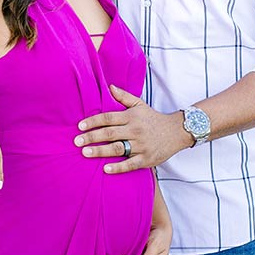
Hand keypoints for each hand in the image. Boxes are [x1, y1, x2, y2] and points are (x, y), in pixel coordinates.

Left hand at [75, 85, 190, 172]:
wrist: (177, 132)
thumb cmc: (153, 118)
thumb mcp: (140, 105)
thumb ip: (124, 97)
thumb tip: (109, 86)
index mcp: (131, 117)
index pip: (108, 118)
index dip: (93, 121)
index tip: (80, 126)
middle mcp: (135, 130)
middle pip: (110, 133)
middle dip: (92, 137)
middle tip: (76, 141)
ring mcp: (141, 145)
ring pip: (118, 148)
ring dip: (100, 151)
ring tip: (85, 153)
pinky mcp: (147, 159)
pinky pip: (131, 164)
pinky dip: (118, 167)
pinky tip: (105, 169)